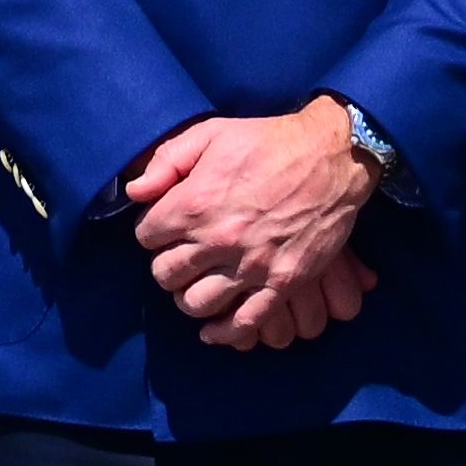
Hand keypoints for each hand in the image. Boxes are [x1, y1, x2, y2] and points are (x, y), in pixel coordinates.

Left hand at [121, 106, 378, 348]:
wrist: (330, 158)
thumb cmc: (268, 142)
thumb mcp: (211, 133)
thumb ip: (167, 161)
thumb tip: (135, 191)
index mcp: (196, 203)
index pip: (147, 237)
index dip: (152, 232)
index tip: (164, 228)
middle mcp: (219, 240)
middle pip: (167, 275)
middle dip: (166, 267)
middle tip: (178, 258)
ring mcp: (251, 266)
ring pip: (197, 304)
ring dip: (189, 297)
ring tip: (196, 285)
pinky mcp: (281, 284)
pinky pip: (243, 323)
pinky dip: (223, 333)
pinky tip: (213, 330)